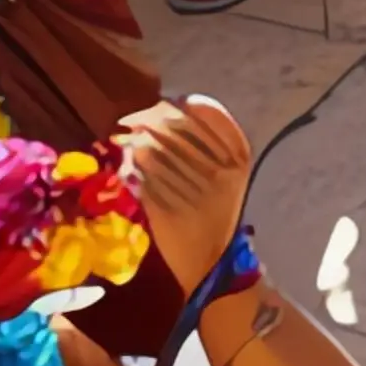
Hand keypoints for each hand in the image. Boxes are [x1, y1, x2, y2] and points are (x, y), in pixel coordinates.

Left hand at [114, 95, 254, 286]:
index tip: (165, 103)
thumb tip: (158, 114)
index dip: (184, 105)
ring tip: (127, 140)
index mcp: (239, 162)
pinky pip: (146, 178)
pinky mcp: (173, 210)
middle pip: (178, 129)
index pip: (210, 116)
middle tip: (130, 121)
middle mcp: (222, 174)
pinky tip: (128, 164)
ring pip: (157, 152)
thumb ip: (204, 146)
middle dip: (149, 119)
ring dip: (137, 142)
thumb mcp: (226, 178)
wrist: (210, 262)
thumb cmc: (215, 214)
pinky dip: (133, 167)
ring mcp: (197, 193)